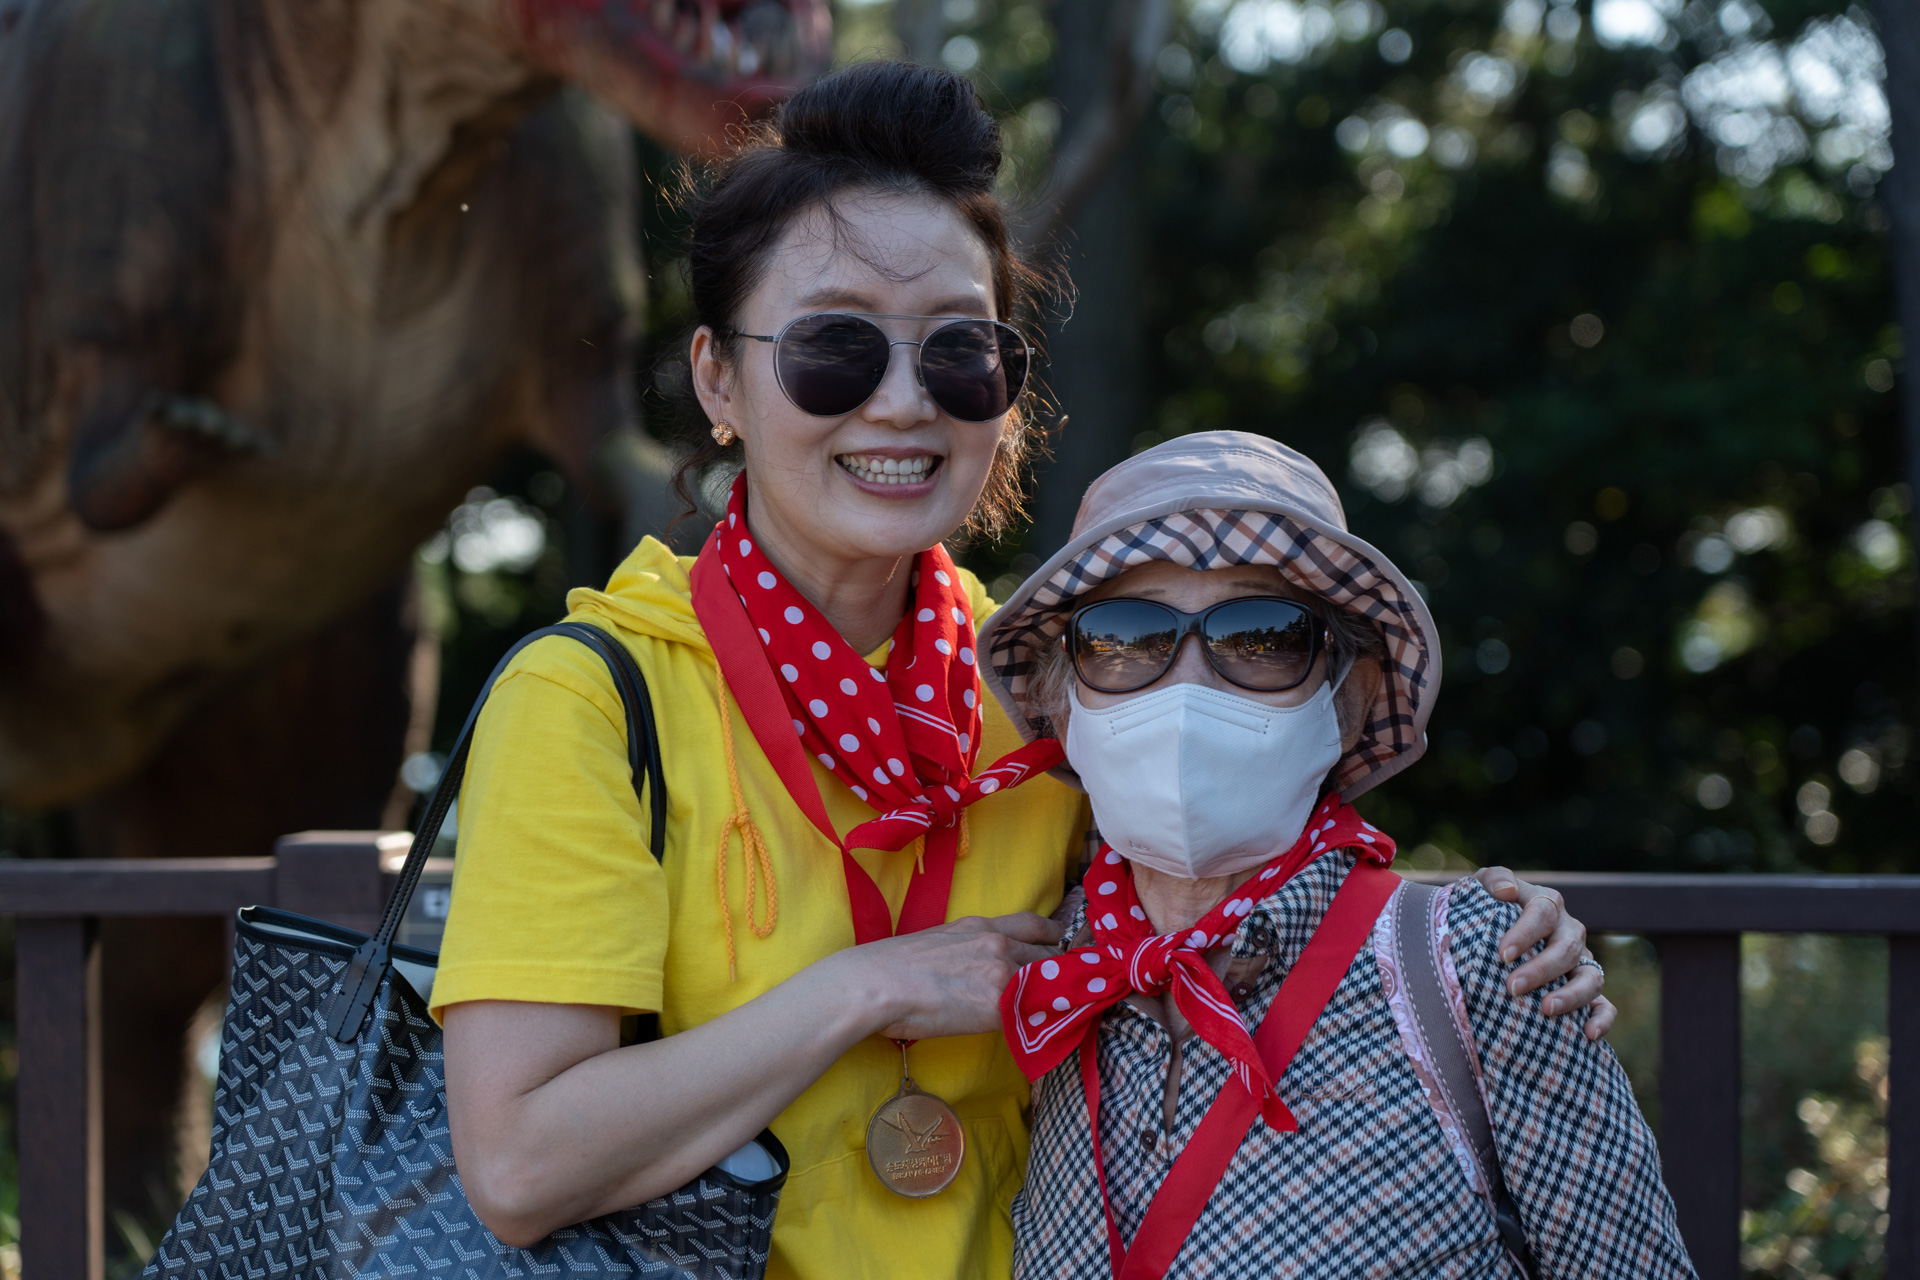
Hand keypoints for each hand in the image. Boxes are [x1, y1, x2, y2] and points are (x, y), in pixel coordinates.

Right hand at [830, 912, 1061, 1042]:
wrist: (876, 984)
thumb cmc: (891, 965)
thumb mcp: (938, 941)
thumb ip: (966, 949)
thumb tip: (971, 968)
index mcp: (981, 926)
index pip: (1036, 925)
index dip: (1055, 937)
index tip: (1063, 947)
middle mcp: (998, 944)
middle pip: (1051, 955)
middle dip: (1062, 970)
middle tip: (1067, 985)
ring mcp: (1002, 974)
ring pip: (1050, 983)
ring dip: (1057, 997)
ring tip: (1062, 1010)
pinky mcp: (999, 1006)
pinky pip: (1036, 1012)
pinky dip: (1045, 1020)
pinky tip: (1048, 1030)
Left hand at [1474, 867, 1616, 1041]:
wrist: (1489, 937)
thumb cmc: (1485, 911)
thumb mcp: (1481, 888)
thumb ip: (1492, 880)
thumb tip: (1507, 892)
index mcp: (1547, 904)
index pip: (1542, 913)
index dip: (1525, 933)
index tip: (1503, 954)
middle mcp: (1569, 932)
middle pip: (1566, 949)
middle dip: (1541, 969)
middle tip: (1512, 988)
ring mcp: (1581, 962)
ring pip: (1591, 977)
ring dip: (1572, 995)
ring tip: (1546, 1010)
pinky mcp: (1587, 990)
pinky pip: (1604, 1005)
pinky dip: (1602, 1019)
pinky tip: (1588, 1035)